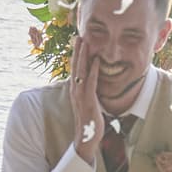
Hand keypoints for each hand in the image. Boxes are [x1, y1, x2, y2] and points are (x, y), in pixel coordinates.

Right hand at [67, 41, 102, 159]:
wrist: (86, 136)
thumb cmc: (89, 119)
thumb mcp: (89, 101)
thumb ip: (89, 91)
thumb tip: (93, 83)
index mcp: (75, 89)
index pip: (75, 69)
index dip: (76, 55)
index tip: (79, 42)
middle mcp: (75, 90)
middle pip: (75, 66)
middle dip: (77, 50)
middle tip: (79, 35)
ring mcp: (80, 94)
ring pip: (80, 71)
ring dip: (83, 55)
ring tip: (85, 41)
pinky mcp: (88, 100)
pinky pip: (90, 82)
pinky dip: (93, 70)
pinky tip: (96, 60)